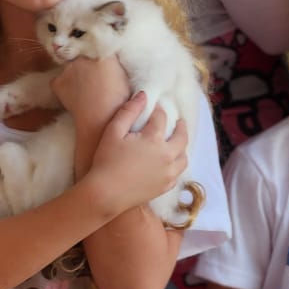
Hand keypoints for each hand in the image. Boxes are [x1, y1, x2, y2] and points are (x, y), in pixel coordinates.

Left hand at [51, 53, 131, 130]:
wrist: (100, 122)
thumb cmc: (119, 102)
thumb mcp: (125, 76)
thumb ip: (115, 62)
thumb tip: (110, 58)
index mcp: (104, 53)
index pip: (99, 43)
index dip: (99, 50)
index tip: (100, 59)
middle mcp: (84, 56)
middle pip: (83, 52)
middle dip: (86, 60)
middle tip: (93, 75)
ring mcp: (68, 68)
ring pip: (71, 65)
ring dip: (75, 72)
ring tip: (84, 87)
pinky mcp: (57, 81)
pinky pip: (60, 79)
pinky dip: (65, 85)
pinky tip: (74, 94)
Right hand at [86, 96, 189, 216]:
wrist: (105, 194)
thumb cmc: (106, 161)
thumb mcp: (114, 132)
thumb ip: (129, 111)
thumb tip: (144, 95)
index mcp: (154, 139)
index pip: (161, 118)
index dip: (158, 110)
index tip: (156, 107)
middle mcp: (166, 156)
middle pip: (181, 136)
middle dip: (180, 126)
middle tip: (179, 121)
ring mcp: (168, 173)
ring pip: (183, 157)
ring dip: (182, 147)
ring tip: (178, 142)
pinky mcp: (165, 187)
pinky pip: (178, 173)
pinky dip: (177, 164)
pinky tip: (172, 162)